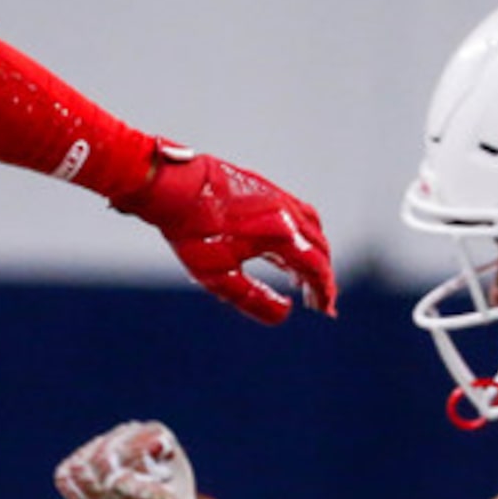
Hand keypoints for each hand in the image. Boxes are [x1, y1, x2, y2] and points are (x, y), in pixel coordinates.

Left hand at [112, 146, 335, 325]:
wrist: (171, 187)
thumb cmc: (193, 233)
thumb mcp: (219, 277)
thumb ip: (254, 298)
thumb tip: (285, 312)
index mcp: (281, 235)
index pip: (316, 267)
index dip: (324, 290)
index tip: (325, 310)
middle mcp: (286, 211)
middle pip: (319, 247)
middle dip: (322, 276)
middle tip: (316, 300)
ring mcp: (276, 195)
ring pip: (311, 226)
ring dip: (314, 253)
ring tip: (302, 277)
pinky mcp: (263, 186)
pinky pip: (296, 210)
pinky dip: (301, 232)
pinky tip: (284, 244)